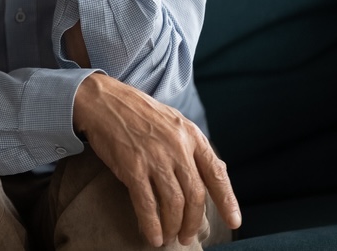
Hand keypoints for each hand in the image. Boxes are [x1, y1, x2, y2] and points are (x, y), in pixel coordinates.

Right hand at [73, 73, 241, 247]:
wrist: (103, 100)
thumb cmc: (137, 113)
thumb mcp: (173, 122)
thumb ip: (190, 147)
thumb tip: (209, 175)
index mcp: (191, 135)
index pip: (216, 173)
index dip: (227, 201)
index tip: (234, 221)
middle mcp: (177, 147)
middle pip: (195, 195)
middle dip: (192, 222)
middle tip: (186, 236)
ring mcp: (155, 157)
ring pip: (173, 203)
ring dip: (172, 226)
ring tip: (168, 237)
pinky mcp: (132, 166)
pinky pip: (147, 203)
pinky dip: (151, 224)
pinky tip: (152, 235)